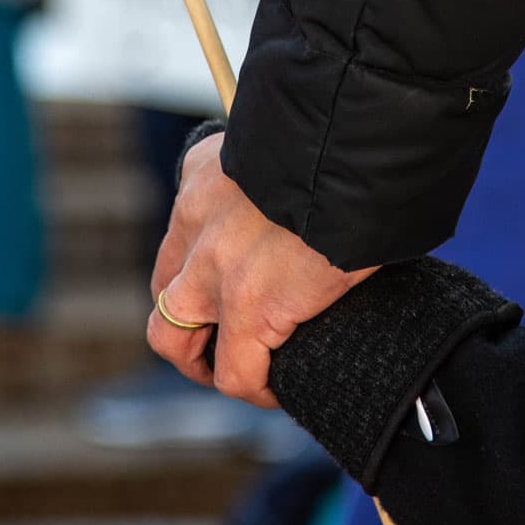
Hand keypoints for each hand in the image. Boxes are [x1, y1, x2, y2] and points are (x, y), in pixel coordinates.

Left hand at [150, 134, 373, 406]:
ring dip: (202, 363)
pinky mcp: (252, 305)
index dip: (205, 275)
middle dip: (192, 325)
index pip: (185, 236)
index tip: (240, 290)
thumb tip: (315, 209)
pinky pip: (236, 373)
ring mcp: (216, 267)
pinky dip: (256, 389)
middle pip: (165, 290)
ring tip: (246, 373)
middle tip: (234, 342)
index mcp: (207, 174)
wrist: (358, 137)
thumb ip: (285, 176)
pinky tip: (281, 389)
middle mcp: (198, 218)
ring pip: (171, 336)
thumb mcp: (296, 144)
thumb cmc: (352, 135)